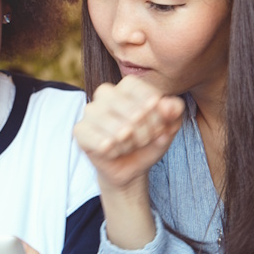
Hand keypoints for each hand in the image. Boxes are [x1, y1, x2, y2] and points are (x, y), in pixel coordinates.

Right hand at [73, 75, 183, 192]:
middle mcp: (105, 94)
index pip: (134, 84)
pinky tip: (114, 150)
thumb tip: (168, 105)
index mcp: (126, 87)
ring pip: (107, 119)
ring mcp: (90, 111)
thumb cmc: (149, 141)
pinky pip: (91, 135)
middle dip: (142, 127)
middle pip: (123, 103)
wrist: (133, 168)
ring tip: (131, 146)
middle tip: (147, 139)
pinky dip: (108, 146)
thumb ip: (174, 111)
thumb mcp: (169, 127)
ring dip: (126, 139)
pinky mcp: (80, 130)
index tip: (160, 122)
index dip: (149, 104)